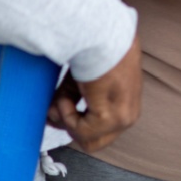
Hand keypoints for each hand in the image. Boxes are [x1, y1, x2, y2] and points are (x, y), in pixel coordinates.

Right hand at [47, 34, 142, 151]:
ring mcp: (123, 118)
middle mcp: (128, 116)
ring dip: (66, 120)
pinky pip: (80, 131)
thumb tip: (51, 118)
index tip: (57, 108)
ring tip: (63, 96)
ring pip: (86, 141)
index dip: (74, 124)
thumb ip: (70, 102)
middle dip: (70, 128)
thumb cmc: (93, 52)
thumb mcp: (81, 83)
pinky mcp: (112, 117)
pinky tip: (66, 96)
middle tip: (57, 106)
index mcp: (126, 107)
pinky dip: (66, 115)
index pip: (100, 133)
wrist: (99, 36)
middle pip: (94, 143)